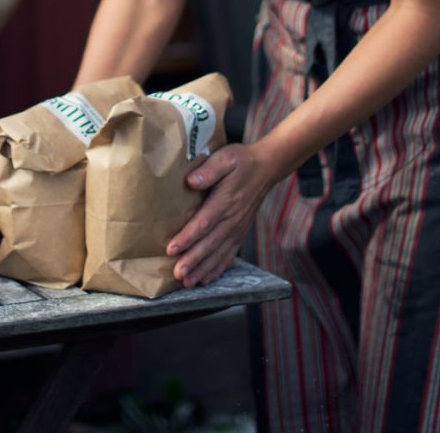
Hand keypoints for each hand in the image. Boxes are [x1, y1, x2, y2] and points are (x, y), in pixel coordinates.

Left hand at [167, 142, 274, 288]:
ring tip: (189, 282)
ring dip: (203, 269)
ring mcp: (237, 228)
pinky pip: (229, 254)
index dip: (188, 237)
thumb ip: (209, 170)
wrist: (266, 168)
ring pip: (219, 253)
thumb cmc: (242, 161)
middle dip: (193, 261)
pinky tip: (207, 279)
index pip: (204, 222)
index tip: (172, 249)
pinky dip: (218, 268)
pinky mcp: (240, 232)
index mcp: (226, 201)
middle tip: (178, 274)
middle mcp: (232, 218)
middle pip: (210, 243)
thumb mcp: (226, 158)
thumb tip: (191, 181)